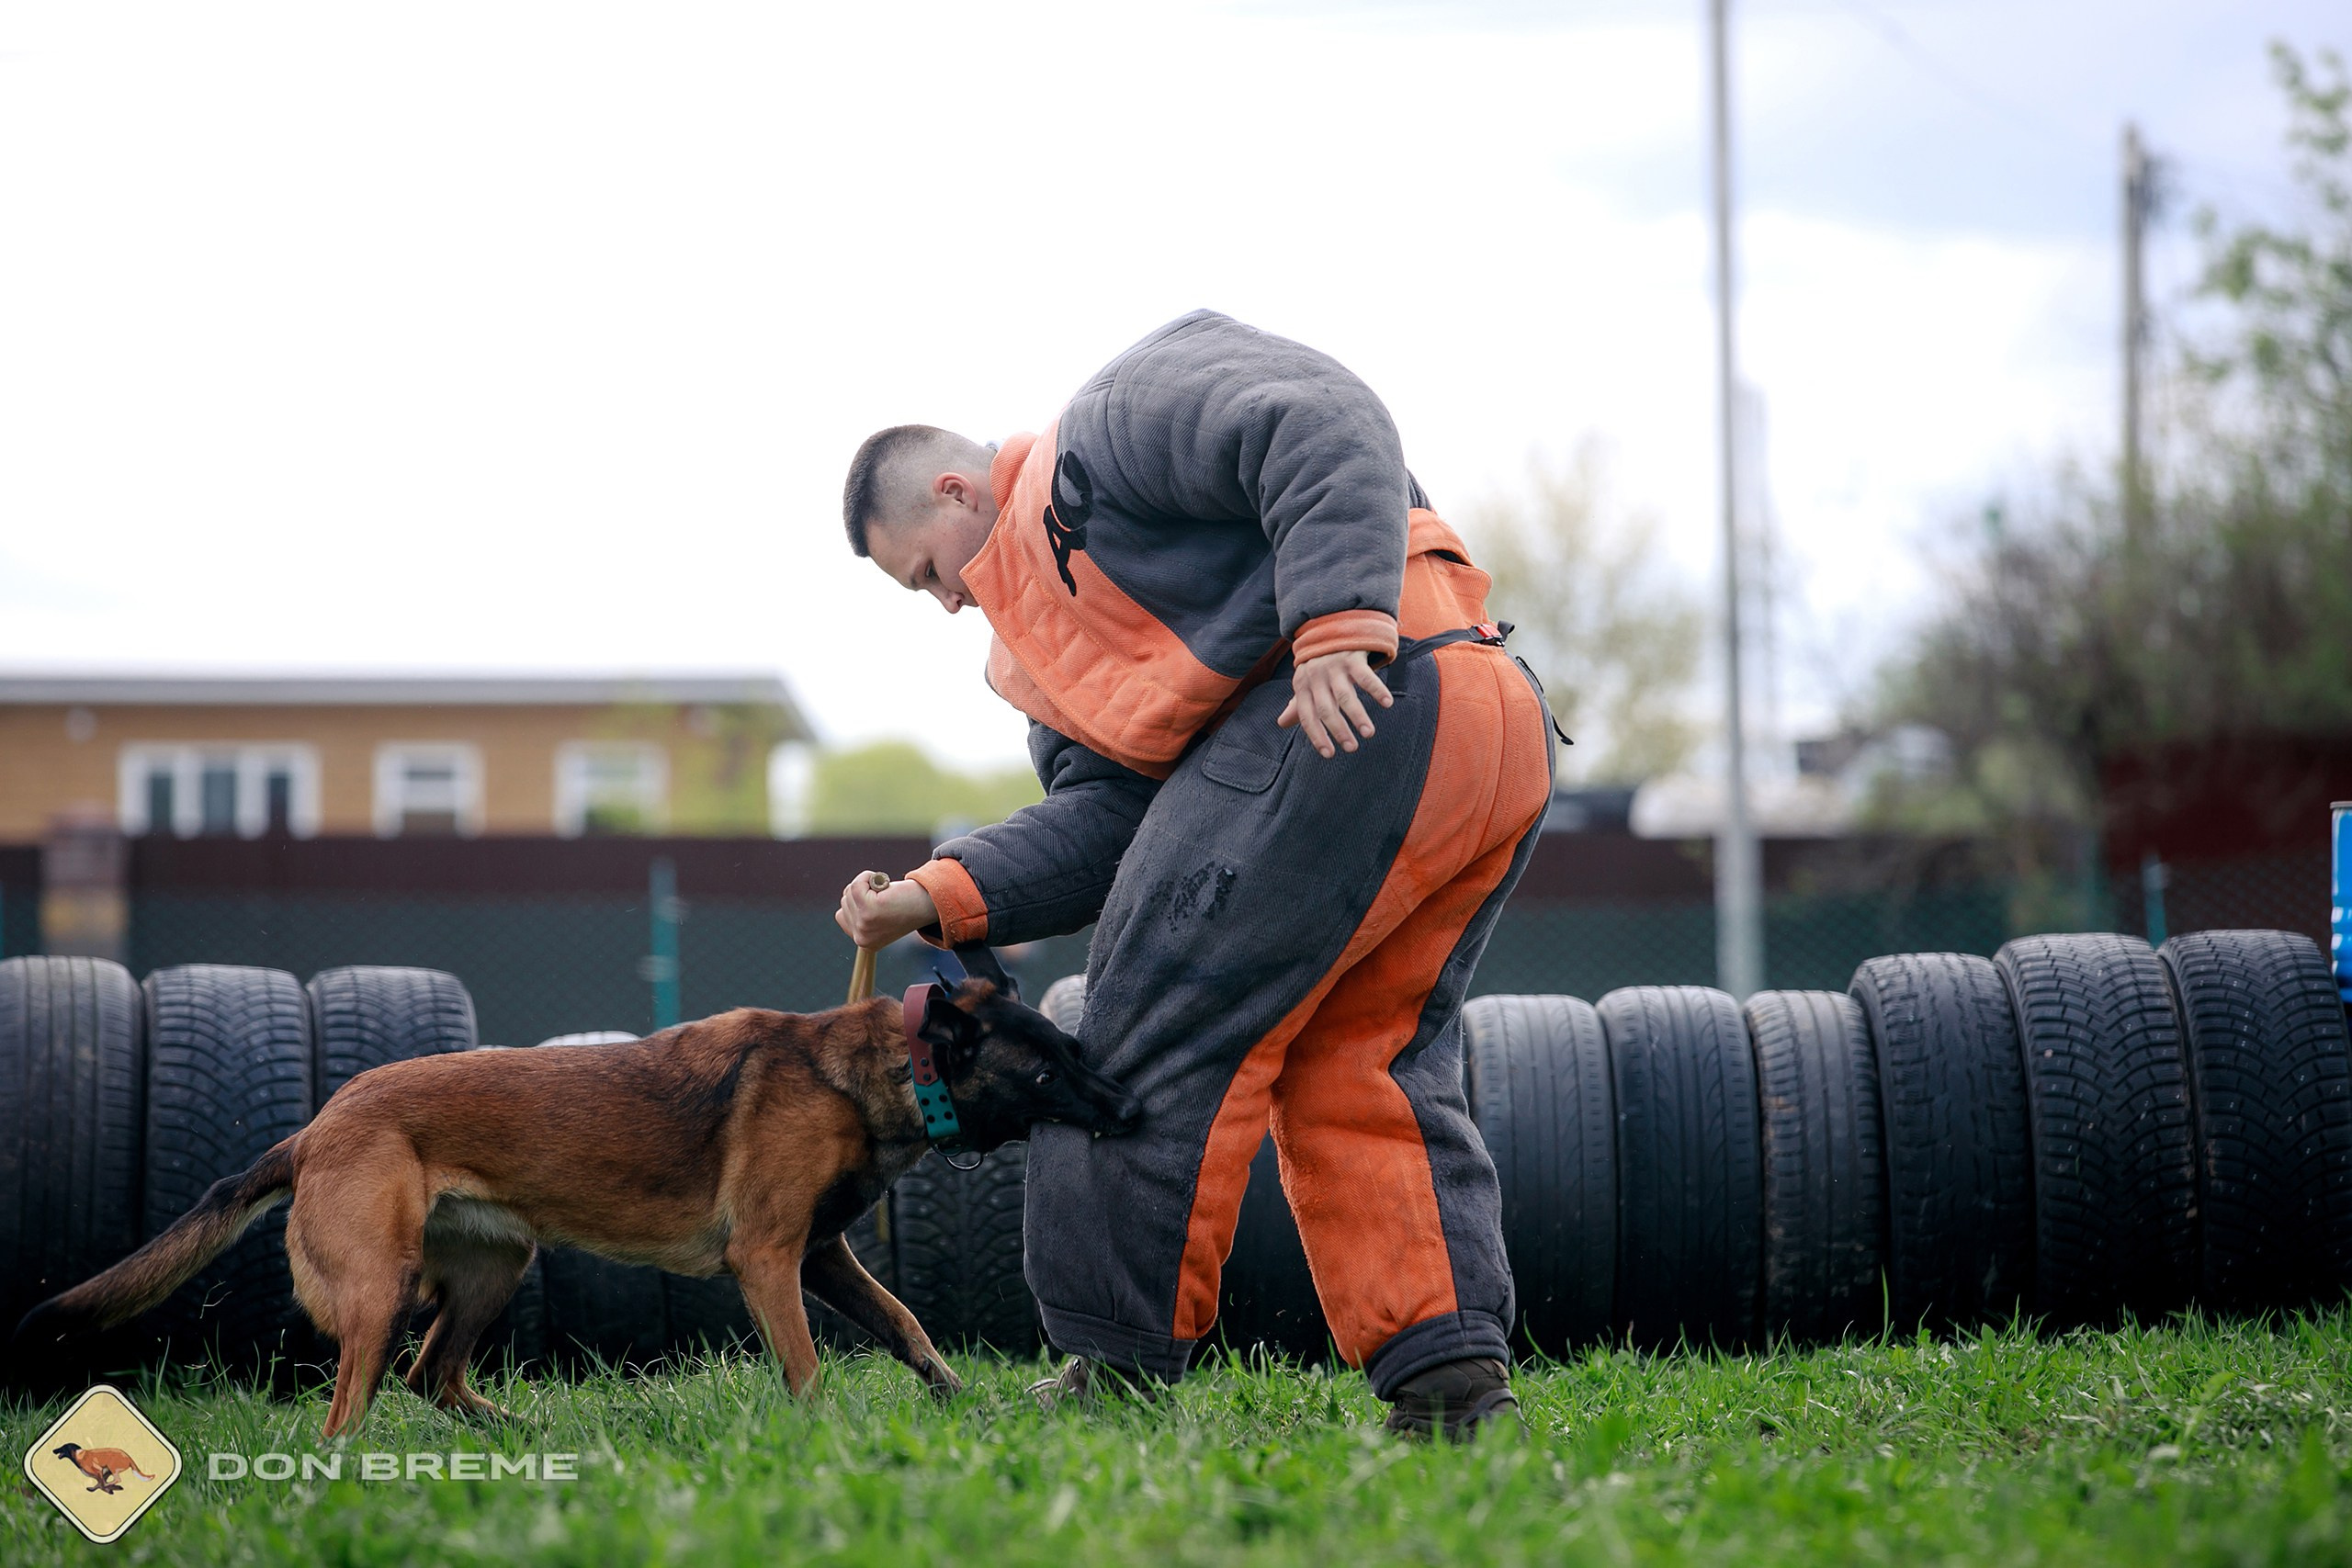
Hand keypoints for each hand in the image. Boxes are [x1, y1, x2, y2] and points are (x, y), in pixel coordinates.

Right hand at [836, 872, 938, 948]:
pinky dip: (868, 877)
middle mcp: (861, 938)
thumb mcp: (880, 918)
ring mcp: (864, 925)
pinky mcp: (869, 910)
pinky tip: (884, 885)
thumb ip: (862, 917)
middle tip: (887, 900)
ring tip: (887, 895)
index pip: (841, 915)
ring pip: (849, 891)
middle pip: (844, 901)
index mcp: (864, 943)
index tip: (879, 904)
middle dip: (863, 892)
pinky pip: (855, 884)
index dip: (858, 902)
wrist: (930, 904)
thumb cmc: (908, 906)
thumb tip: (844, 906)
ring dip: (867, 885)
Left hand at [1276, 650, 1393, 758]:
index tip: (1329, 754)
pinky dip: (1376, 690)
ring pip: (1346, 696)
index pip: (1307, 716)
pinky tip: (1386, 703)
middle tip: (1351, 748)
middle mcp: (1316, 677)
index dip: (1316, 736)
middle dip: (1338, 731)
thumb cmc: (1318, 662)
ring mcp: (1334, 667)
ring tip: (1368, 733)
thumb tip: (1281, 723)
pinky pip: (1365, 676)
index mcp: (1303, 686)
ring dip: (1358, 716)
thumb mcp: (1305, 680)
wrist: (1331, 626)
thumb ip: (1297, 703)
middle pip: (1326, 709)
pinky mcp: (1352, 657)